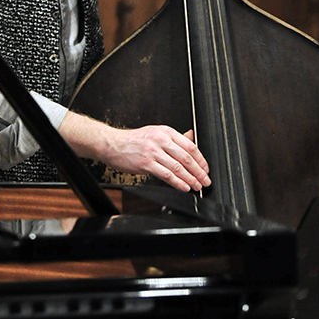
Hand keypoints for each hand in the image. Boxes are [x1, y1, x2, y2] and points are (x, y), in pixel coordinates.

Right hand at [59, 110, 209, 192]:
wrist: (112, 144)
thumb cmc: (132, 140)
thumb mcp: (155, 133)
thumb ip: (174, 137)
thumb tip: (191, 137)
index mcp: (165, 131)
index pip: (189, 145)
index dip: (201, 158)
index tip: (206, 168)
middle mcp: (161, 140)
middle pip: (186, 157)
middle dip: (199, 171)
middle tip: (206, 180)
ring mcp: (153, 151)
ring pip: (178, 167)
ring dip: (190, 179)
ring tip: (197, 186)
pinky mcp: (146, 163)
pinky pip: (166, 174)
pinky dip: (178, 182)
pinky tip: (184, 187)